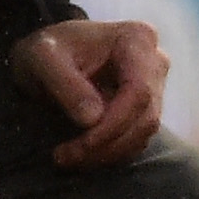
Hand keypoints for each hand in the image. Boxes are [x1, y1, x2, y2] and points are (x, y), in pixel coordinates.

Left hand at [7, 18, 167, 168]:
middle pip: (146, 115)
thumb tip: (92, 120)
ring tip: (69, 157)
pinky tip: (83, 152)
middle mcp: (155, 62)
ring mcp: (155, 84)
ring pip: (145, 130)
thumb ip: (66, 84)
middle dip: (108, 143)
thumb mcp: (42, 58)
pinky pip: (139, 135)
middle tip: (65, 158)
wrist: (51, 50)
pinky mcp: (147, 105)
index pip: (139, 91)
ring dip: (109, 152)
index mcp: (136, 41)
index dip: (113, 125)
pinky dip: (113, 151)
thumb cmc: (47, 48)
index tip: (80, 146)